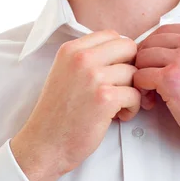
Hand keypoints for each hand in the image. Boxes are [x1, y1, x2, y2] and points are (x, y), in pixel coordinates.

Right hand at [11, 30, 140, 180]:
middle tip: (124, 87)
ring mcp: (93, 77)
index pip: (112, 35)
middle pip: (128, 47)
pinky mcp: (104, 98)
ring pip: (134, 73)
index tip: (115, 73)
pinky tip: (118, 117)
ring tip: (117, 107)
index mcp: (71, 49)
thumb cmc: (58, 113)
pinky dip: (131, 108)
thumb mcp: (66, 74)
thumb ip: (89, 59)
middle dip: (131, 67)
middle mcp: (81, 58)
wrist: (44, 145)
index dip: (121, 54)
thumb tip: (124, 51)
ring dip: (132, 91)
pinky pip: (135, 94)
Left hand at [133, 24, 179, 155]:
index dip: (153, 49)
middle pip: (150, 43)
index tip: (154, 65)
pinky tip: (152, 101)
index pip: (163, 31)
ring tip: (153, 93)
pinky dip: (141, 90)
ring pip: (142, 58)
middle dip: (145, 63)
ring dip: (142, 76)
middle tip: (151, 82)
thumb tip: (159, 47)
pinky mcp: (170, 79)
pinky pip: (139, 76)